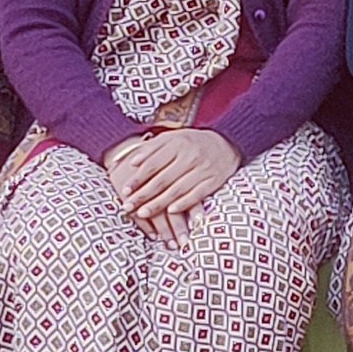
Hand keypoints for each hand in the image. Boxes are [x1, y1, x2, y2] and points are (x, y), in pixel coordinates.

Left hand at [107, 126, 242, 239]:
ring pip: (177, 189)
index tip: (124, 191)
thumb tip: (131, 161)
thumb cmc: (192, 142)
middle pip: (162, 179)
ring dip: (158, 203)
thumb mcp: (172, 138)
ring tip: (142, 213)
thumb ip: (151, 148)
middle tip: (128, 207)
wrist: (227, 142)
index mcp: (177, 144)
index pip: (153, 164)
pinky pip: (197, 195)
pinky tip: (171, 212)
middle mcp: (190, 156)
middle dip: (143, 195)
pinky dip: (184, 203)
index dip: (137, 178)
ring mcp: (203, 169)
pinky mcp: (214, 180)